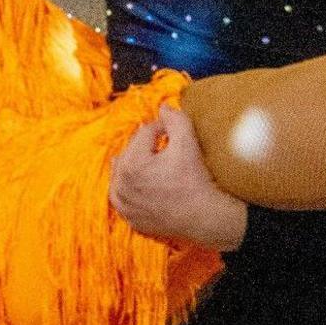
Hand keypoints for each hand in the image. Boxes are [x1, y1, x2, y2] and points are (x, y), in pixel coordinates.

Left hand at [109, 105, 247, 250]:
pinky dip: (129, 187)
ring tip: (153, 161)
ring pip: (123, 172)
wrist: (204, 217)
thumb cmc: (195, 180)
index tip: (176, 134)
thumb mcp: (188, 142)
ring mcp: (124, 203)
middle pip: (132, 151)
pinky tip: (139, 182)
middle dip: (148, 146)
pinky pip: (122, 195)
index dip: (163, 129)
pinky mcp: (130, 217)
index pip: (145, 133)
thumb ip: (175, 119)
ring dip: (134, 163)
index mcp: (131, 163)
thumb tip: (163, 107)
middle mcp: (121, 184)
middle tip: (168, 148)